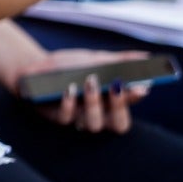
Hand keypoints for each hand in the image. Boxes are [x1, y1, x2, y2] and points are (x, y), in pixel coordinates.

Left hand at [16, 49, 150, 134]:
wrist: (36, 67)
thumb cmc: (69, 66)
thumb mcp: (94, 60)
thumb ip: (119, 61)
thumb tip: (146, 57)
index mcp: (110, 101)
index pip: (130, 105)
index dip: (135, 98)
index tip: (140, 85)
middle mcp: (98, 114)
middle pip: (118, 125)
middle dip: (120, 107)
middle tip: (116, 86)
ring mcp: (79, 118)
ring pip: (94, 124)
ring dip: (94, 103)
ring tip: (90, 81)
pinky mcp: (59, 119)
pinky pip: (67, 119)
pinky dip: (70, 104)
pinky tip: (69, 89)